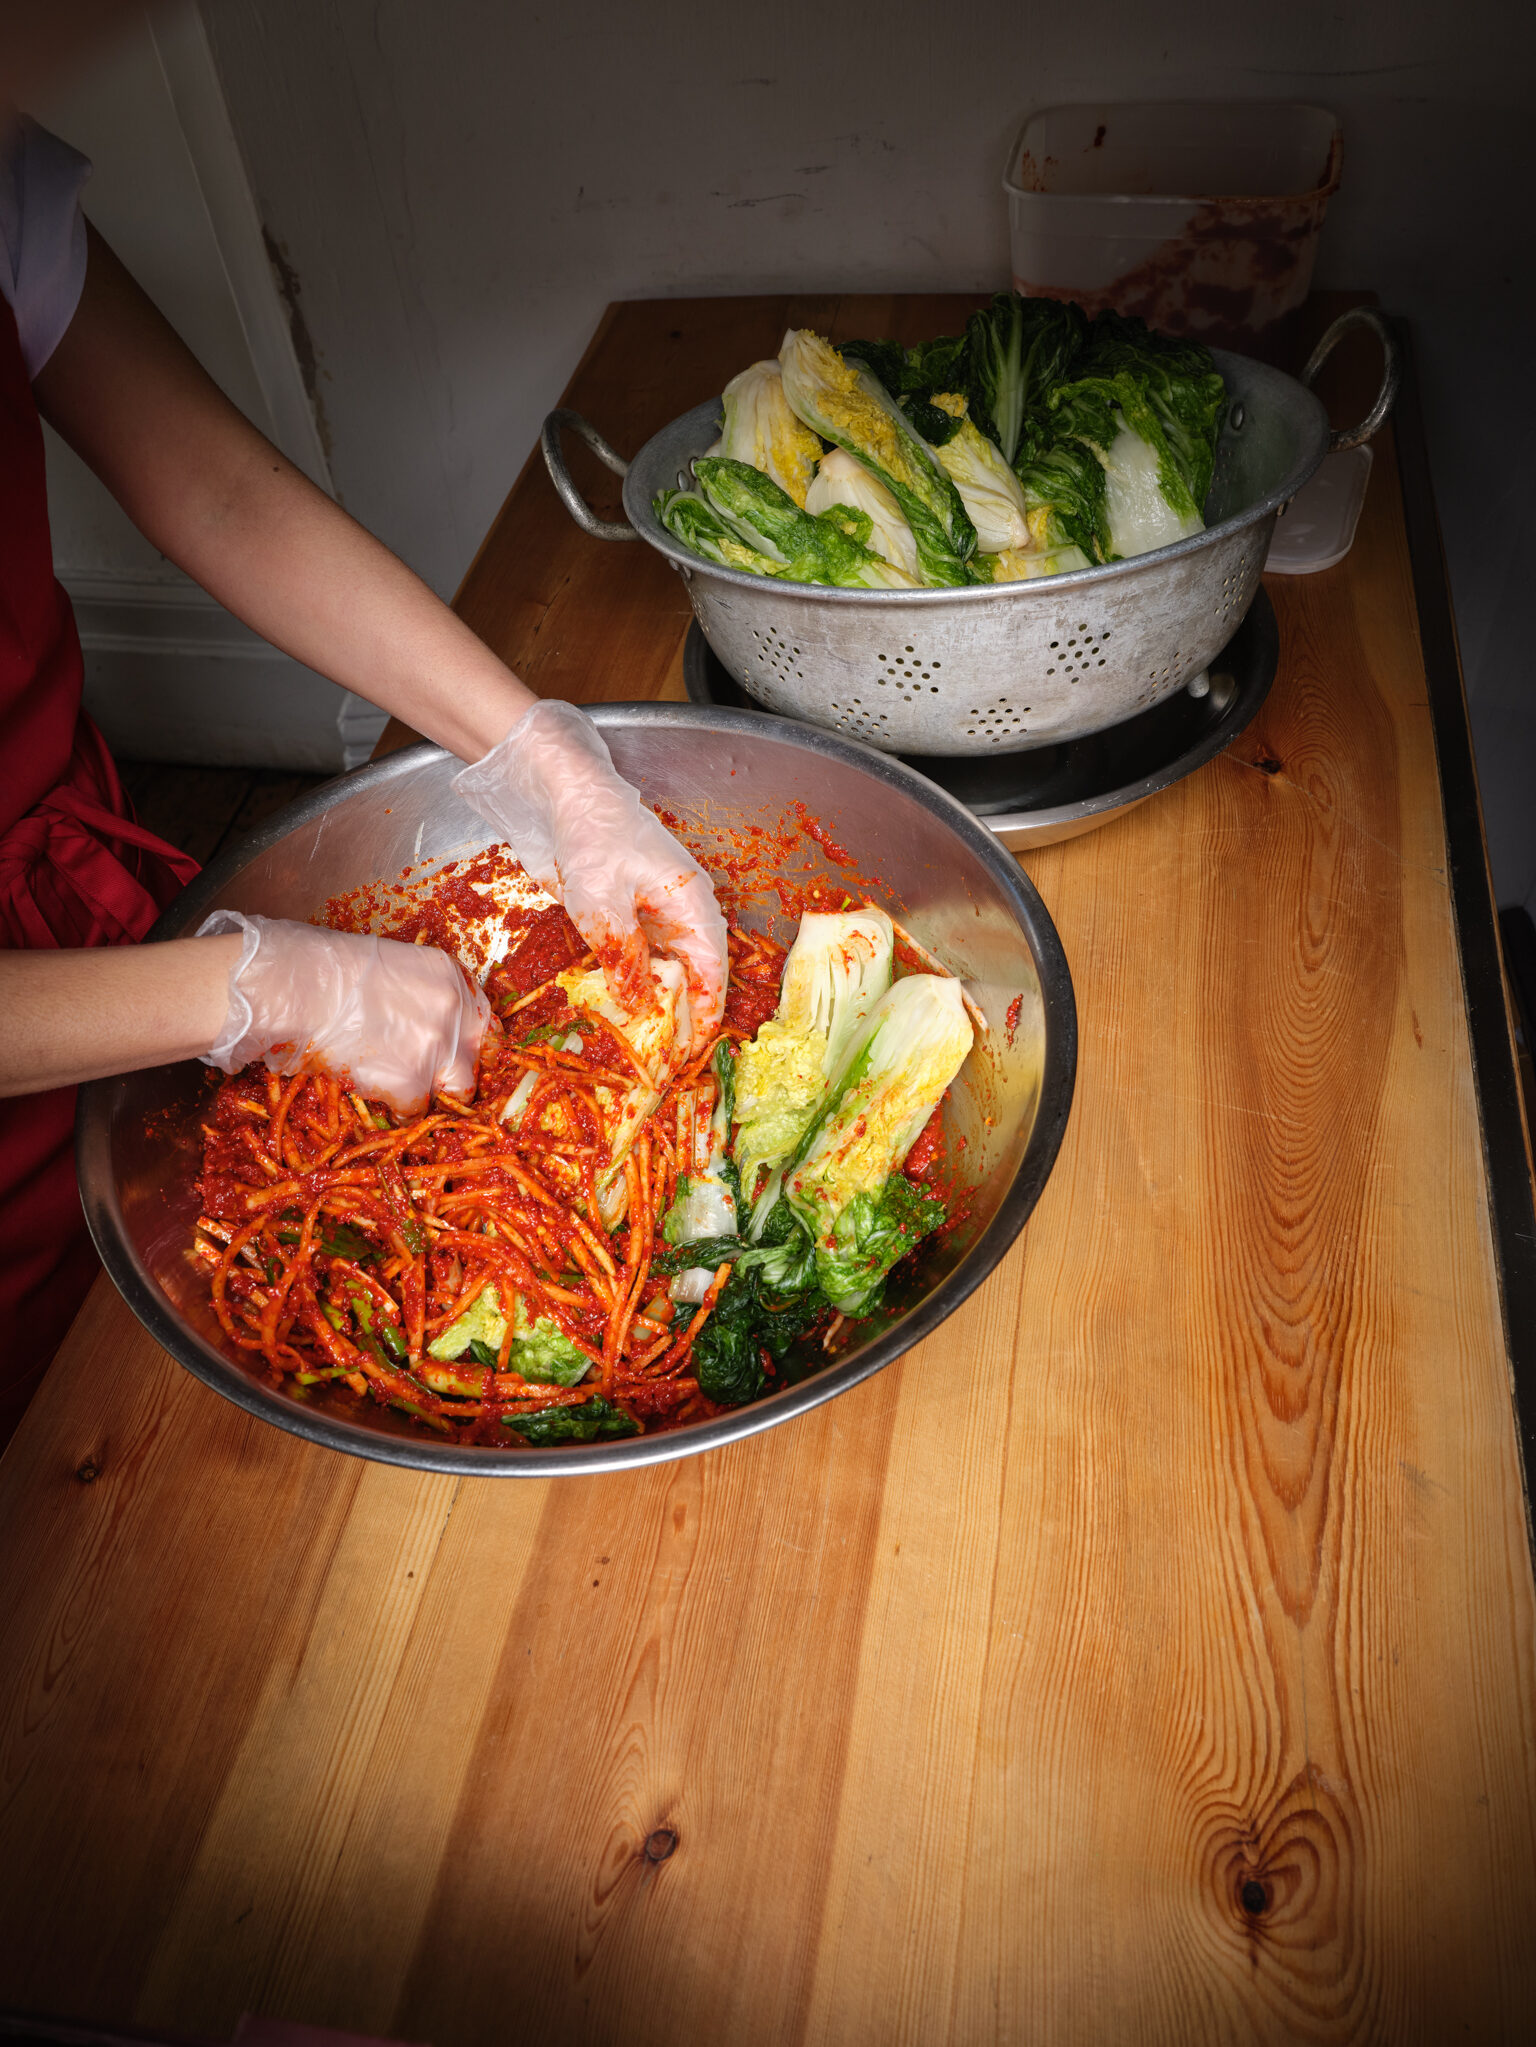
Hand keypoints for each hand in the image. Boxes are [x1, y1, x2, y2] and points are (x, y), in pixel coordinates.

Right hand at [196, 912, 490, 1114]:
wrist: (294, 988)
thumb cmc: (319, 969)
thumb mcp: (385, 964)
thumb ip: (415, 993)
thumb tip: (413, 1020)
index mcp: (448, 974)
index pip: (480, 1017)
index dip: (464, 1039)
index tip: (451, 1052)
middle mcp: (453, 1010)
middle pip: (477, 1056)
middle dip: (455, 1069)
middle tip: (424, 1074)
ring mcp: (437, 1048)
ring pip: (457, 1089)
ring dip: (432, 1091)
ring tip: (396, 1085)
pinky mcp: (412, 1083)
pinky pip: (416, 1108)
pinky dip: (395, 1106)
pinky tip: (369, 1089)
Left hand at [452, 699, 727, 1042]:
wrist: (563, 793)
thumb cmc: (592, 834)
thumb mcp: (602, 905)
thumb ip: (624, 958)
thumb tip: (642, 1008)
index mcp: (694, 907)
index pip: (713, 975)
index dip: (705, 1016)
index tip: (691, 1053)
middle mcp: (684, 912)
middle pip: (694, 977)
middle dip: (680, 1017)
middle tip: (661, 1059)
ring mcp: (657, 912)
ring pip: (666, 969)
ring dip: (654, 1002)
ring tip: (640, 1042)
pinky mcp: (631, 911)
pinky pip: (641, 955)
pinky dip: (633, 981)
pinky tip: (616, 1005)